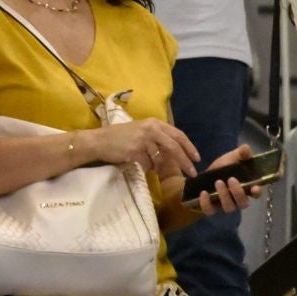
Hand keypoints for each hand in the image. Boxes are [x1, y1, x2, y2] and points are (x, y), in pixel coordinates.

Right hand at [80, 116, 199, 177]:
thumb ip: (158, 140)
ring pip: (159, 158)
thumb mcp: (141, 133)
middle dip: (185, 160)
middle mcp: (150, 129)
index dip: (189, 147)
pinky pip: (146, 164)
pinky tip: (135, 161)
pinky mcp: (135, 150)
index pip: (178, 134)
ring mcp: (143, 139)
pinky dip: (144, 167)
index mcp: (154, 123)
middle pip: (174, 146)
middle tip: (192, 172)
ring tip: (148, 165)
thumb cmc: (120, 137)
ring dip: (156, 166)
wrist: (99, 141)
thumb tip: (173, 155)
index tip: (196, 158)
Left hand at [190, 145, 258, 217]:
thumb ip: (241, 154)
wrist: (204, 176)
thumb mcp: (232, 158)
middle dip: (238, 193)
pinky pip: (210, 211)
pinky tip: (203, 193)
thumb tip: (246, 148)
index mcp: (247, 187)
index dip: (257, 192)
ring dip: (224, 196)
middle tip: (231, 179)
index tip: (255, 188)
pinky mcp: (211, 208)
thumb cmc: (224, 168)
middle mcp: (237, 199)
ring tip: (218, 182)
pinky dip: (206, 203)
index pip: (256, 193)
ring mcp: (224, 205)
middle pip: (243, 203)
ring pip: (229, 208)